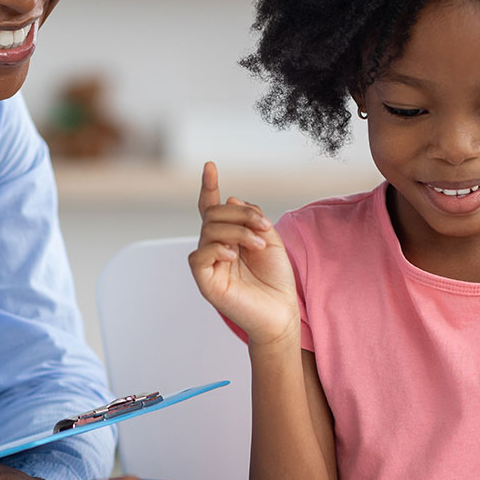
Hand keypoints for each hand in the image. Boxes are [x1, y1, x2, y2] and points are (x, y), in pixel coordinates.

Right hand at [187, 161, 298, 347]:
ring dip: (238, 231)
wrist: (281, 314)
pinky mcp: (205, 281)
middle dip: (239, 213)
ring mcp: (208, 265)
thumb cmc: (276, 282)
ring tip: (258, 245)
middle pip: (213, 214)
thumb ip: (252, 218)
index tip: (209, 166)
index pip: (213, 209)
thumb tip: (230, 197)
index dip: (209, 186)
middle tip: (263, 226)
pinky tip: (233, 255)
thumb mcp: (271, 240)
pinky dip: (217, 248)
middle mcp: (215, 249)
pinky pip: (199, 255)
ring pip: (209, 230)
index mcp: (229, 239)